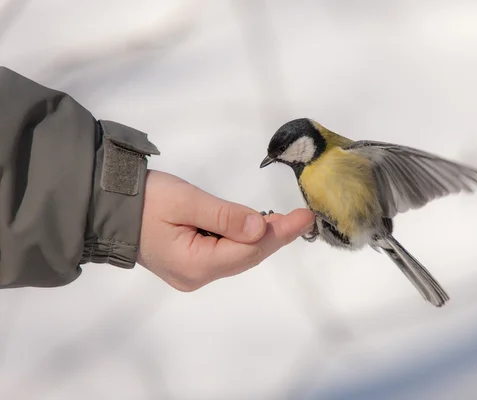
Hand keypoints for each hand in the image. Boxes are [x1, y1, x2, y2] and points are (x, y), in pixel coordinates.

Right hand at [136, 170, 314, 290]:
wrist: (107, 207)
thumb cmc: (143, 200)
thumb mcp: (186, 201)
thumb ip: (225, 216)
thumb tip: (261, 228)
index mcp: (194, 264)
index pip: (249, 250)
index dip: (280, 233)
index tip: (305, 217)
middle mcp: (196, 276)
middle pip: (247, 256)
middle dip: (276, 235)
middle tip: (301, 216)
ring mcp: (192, 274)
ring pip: (238, 256)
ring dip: (262, 237)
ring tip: (287, 220)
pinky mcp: (189, 265)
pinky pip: (226, 254)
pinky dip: (243, 239)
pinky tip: (257, 226)